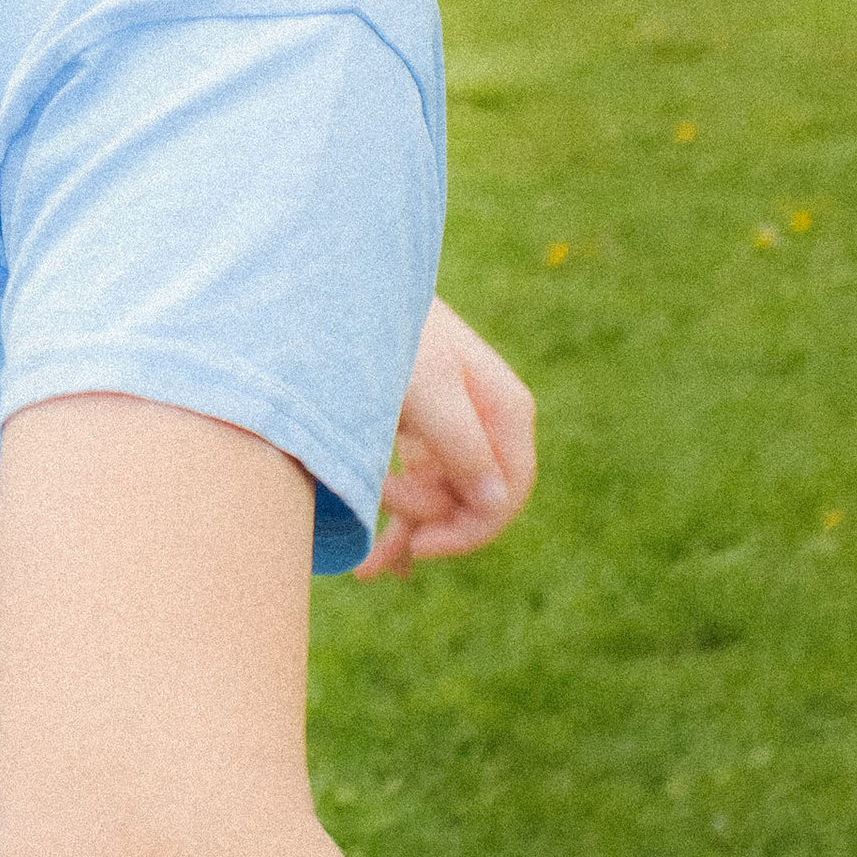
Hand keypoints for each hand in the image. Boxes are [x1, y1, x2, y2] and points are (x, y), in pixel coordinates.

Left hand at [354, 298, 535, 578]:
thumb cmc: (391, 334)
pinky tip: (376, 553)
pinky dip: (401, 516)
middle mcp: (489, 422)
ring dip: (409, 533)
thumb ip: (461, 447)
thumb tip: (496, 504)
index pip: (506, 495)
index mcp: (505, 412)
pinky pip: (423, 484)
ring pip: (445, 499)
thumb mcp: (425, 390)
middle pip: (473, 502)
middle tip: (377, 527)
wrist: (349, 288)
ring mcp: (457, 427)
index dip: (469, 531)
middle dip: (429, 528)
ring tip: (366, 568)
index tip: (419, 545)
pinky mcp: (425, 429)